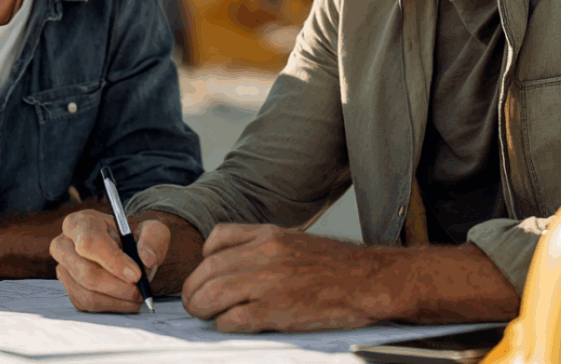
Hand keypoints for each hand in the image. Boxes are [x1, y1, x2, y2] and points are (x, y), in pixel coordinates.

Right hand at [51, 209, 167, 312]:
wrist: (129, 251)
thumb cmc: (136, 238)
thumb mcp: (151, 230)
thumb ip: (152, 240)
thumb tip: (146, 259)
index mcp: (81, 222)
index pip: (90, 242)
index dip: (113, 261)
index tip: (136, 274)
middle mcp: (65, 244)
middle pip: (86, 272)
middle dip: (117, 286)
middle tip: (139, 290)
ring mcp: (65, 268)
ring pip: (86, 293)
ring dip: (116, 300)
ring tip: (137, 296)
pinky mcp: (69, 288)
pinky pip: (86, 304)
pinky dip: (110, 306)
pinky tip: (126, 300)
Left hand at [183, 224, 402, 331]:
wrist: (368, 280)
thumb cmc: (336, 265)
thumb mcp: (294, 241)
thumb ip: (263, 247)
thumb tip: (233, 263)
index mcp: (268, 234)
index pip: (216, 239)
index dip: (202, 259)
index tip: (204, 273)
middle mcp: (264, 254)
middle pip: (208, 269)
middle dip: (194, 288)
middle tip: (193, 301)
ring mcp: (268, 282)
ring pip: (213, 293)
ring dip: (201, 307)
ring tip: (203, 314)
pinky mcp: (275, 310)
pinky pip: (233, 319)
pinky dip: (223, 324)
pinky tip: (228, 325)